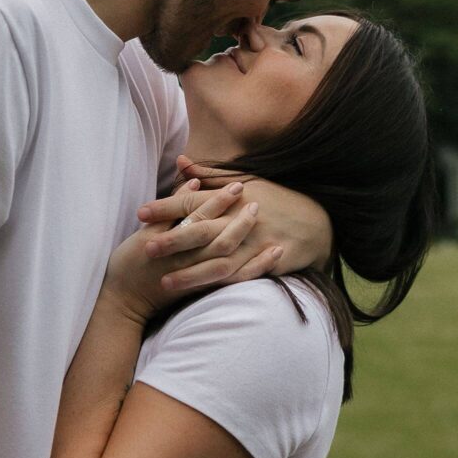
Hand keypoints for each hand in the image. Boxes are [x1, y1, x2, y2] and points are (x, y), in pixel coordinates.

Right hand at [104, 180, 277, 322]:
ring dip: (250, 241)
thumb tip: (194, 183)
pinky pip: (236, 280)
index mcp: (170, 243)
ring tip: (265, 224)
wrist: (125, 301)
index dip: (219, 201)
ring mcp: (197, 277)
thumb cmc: (129, 263)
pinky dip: (257, 267)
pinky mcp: (204, 289)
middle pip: (220, 239)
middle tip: (256, 203)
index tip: (237, 186)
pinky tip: (273, 254)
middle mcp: (187, 260)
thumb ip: (169, 209)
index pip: (199, 218)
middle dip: (240, 220)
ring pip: (231, 260)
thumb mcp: (143, 232)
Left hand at [137, 155, 333, 274]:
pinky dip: (218, 286)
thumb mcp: (244, 179)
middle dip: (172, 241)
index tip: (140, 213)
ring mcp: (254, 244)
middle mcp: (242, 219)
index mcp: (234, 197)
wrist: (317, 221)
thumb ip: (209, 174)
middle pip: (201, 231)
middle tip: (144, 249)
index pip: (193, 201)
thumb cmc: (274, 198)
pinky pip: (239, 278)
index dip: (166, 207)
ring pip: (217, 261)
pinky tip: (198, 295)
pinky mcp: (265, 263)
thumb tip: (180, 162)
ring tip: (163, 282)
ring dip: (190, 273)